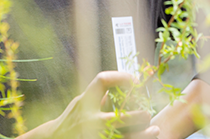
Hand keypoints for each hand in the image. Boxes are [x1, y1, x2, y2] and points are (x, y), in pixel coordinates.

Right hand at [20, 71, 158, 138]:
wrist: (56, 137)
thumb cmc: (72, 118)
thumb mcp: (81, 103)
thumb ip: (98, 96)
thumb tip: (120, 85)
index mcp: (85, 101)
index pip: (102, 81)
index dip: (120, 76)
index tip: (134, 79)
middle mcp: (89, 118)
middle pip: (119, 115)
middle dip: (137, 113)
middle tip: (147, 111)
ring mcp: (93, 134)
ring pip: (123, 135)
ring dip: (142, 133)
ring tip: (153, 129)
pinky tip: (146, 138)